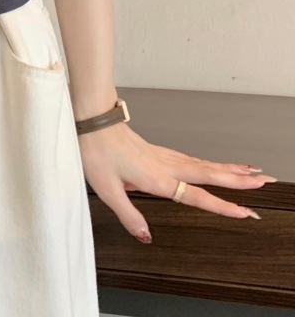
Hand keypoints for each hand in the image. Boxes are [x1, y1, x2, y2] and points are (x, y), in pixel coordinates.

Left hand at [77, 121, 276, 242]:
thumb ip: (128, 215)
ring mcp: (162, 155)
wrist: (91, 120)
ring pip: (202, 163)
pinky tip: (211, 164)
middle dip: (238, 179)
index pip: (196, 196)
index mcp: (157, 178)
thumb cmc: (96, 151)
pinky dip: (208, 161)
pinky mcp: (156, 150)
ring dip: (228, 168)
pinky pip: (190, 157)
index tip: (245, 212)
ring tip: (250, 171)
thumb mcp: (107, 190)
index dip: (222, 206)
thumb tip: (146, 236)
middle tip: (265, 181)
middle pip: (209, 173)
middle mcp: (165, 164)